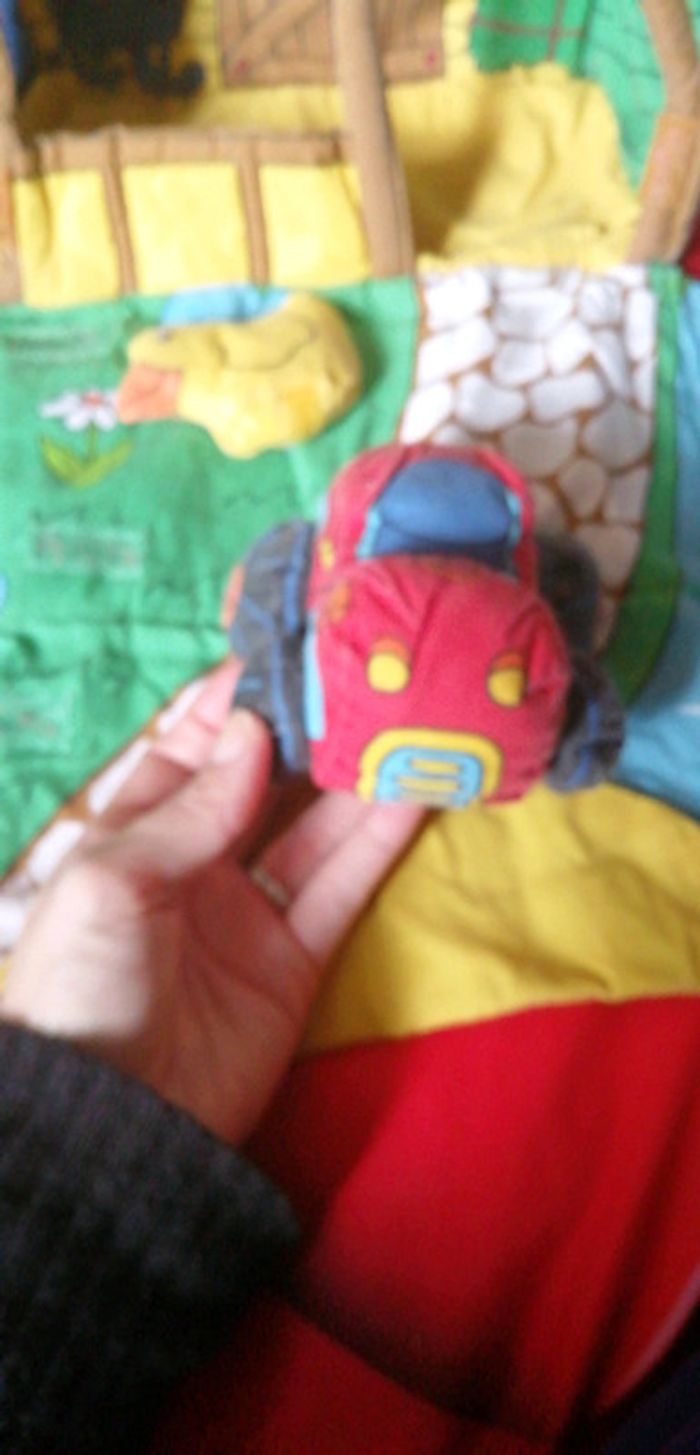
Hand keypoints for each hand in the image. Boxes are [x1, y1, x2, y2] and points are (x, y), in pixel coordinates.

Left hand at [2, 665, 422, 1143]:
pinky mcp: (297, 959)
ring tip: (409, 721)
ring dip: (358, 778)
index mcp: (137, 831)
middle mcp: (198, 860)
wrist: (110, 1125)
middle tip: (367, 676)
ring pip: (316, 827)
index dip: (238, 700)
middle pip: (265, 780)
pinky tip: (416, 792)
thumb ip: (191, 810)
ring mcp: (250, 909)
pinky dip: (381, 842)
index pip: (192, 745)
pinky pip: (344, 887)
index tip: (292, 649)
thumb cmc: (83, 986)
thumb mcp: (113, 883)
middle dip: (310, 730)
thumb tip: (253, 733)